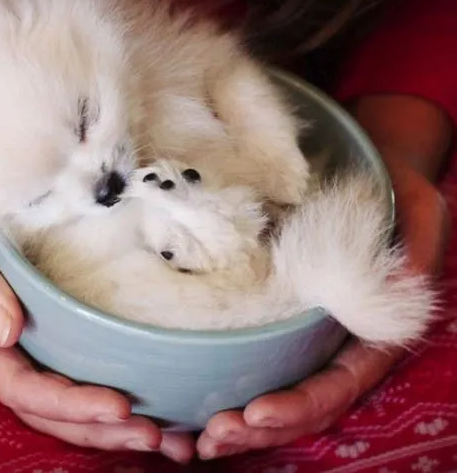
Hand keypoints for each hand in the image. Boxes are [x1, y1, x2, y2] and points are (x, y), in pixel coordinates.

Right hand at [0, 226, 193, 462]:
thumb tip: (6, 331)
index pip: (19, 386)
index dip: (68, 403)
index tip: (118, 406)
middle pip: (48, 406)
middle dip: (100, 428)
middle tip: (156, 437)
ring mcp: (21, 341)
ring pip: (65, 393)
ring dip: (111, 422)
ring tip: (166, 436)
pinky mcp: (44, 324)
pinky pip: (76, 361)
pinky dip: (112, 380)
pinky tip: (152, 394)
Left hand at [196, 97, 451, 458]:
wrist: (359, 169)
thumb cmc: (389, 190)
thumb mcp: (413, 209)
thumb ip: (413, 250)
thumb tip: (400, 283)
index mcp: (370, 330)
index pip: (339, 383)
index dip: (300, 405)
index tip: (255, 414)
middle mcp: (335, 339)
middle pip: (302, 400)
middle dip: (259, 426)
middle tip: (212, 436)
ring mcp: (303, 330)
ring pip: (275, 386)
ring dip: (239, 419)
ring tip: (196, 435)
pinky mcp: (273, 311)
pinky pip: (254, 353)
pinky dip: (226, 379)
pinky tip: (192, 395)